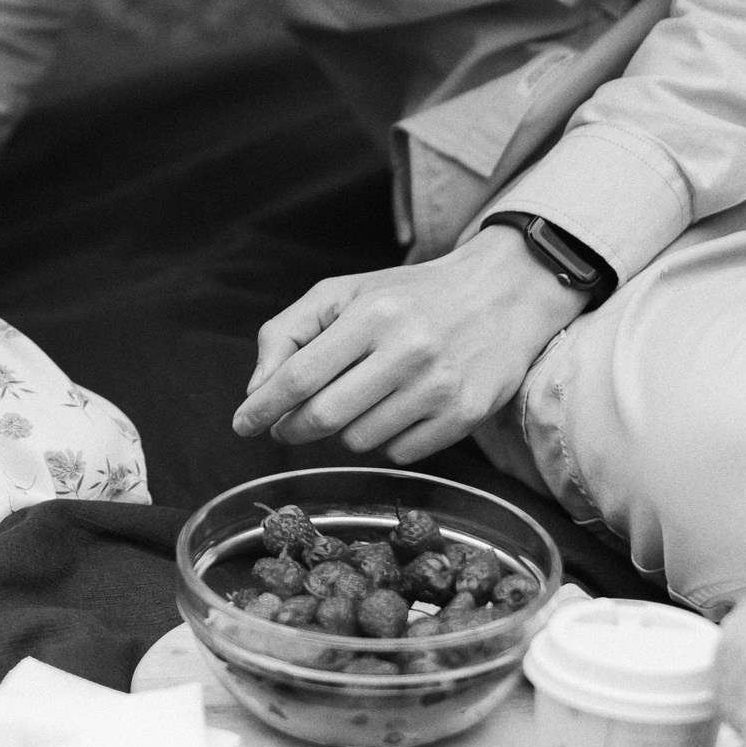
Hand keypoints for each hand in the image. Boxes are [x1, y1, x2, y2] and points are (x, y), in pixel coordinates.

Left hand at [234, 230, 589, 461]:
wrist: (502, 296)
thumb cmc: (409, 296)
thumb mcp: (345, 293)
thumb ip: (290, 332)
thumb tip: (257, 390)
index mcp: (371, 313)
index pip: (299, 376)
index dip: (263, 407)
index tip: (243, 424)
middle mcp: (408, 350)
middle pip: (324, 417)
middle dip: (292, 428)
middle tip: (285, 426)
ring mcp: (440, 387)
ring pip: (359, 441)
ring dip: (343, 432)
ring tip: (357, 402)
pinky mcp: (466, 417)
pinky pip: (399, 454)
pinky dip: (385, 441)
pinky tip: (395, 410)